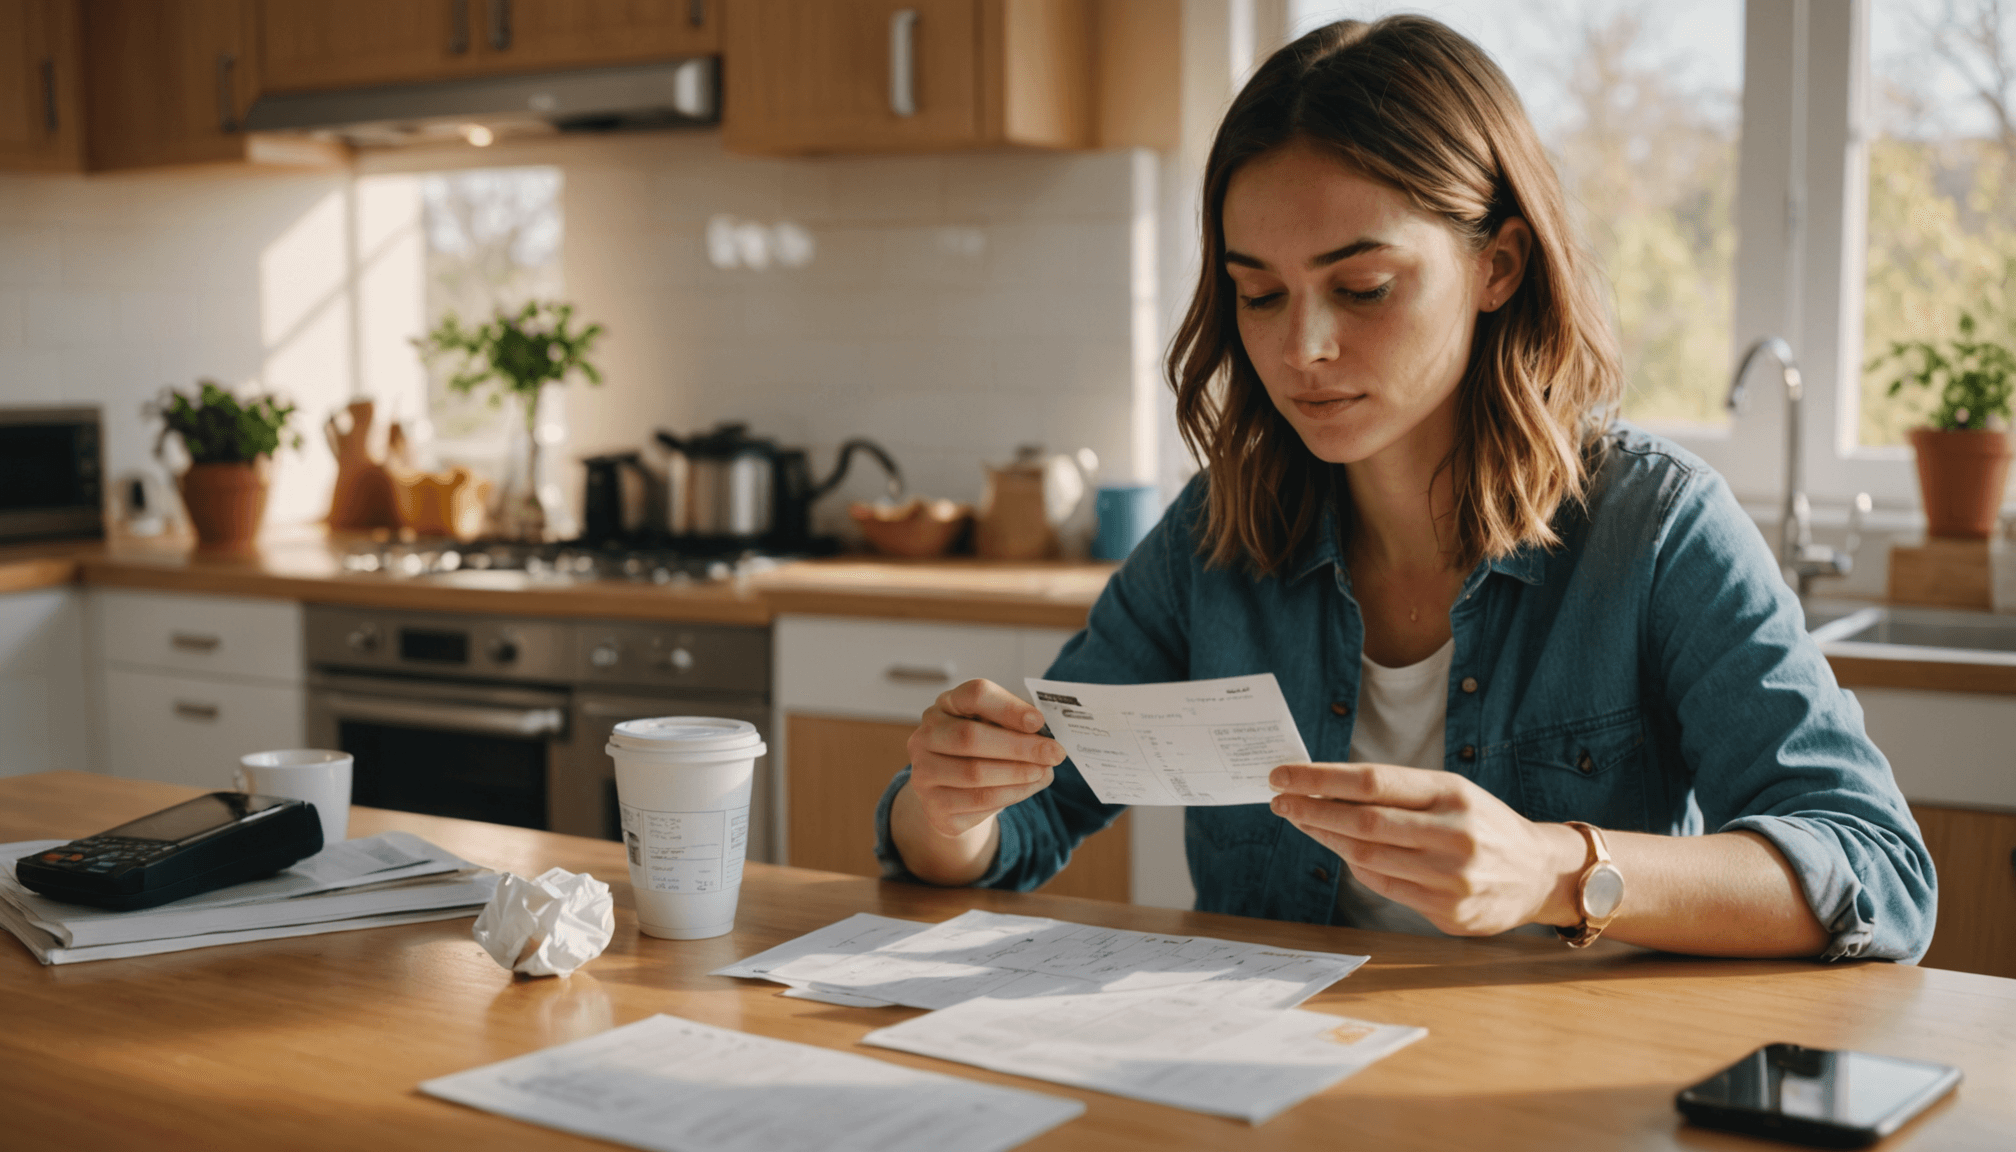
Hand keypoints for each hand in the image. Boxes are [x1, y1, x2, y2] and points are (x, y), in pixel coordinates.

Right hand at [904, 679, 1065, 838]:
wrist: (955, 794)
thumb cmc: (982, 751)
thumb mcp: (996, 728)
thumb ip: (1016, 726)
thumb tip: (1047, 737)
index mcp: (946, 705)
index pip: (973, 695)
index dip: (1008, 708)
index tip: (1039, 721)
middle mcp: (925, 736)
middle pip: (970, 737)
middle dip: (1020, 747)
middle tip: (1055, 753)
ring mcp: (924, 772)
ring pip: (974, 773)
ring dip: (1018, 773)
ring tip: (1045, 772)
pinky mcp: (934, 807)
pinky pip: (977, 801)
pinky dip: (1011, 794)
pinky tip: (1030, 787)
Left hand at [1268, 762, 1585, 935]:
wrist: (1539, 873)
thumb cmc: (1482, 824)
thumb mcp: (1451, 793)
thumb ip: (1397, 792)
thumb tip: (1325, 790)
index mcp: (1452, 793)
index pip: (1371, 781)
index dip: (1319, 779)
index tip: (1282, 775)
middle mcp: (1453, 834)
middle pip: (1362, 823)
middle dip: (1311, 811)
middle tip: (1281, 802)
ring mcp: (1451, 877)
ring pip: (1367, 859)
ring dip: (1326, 840)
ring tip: (1303, 823)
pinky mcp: (1448, 912)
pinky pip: (1384, 888)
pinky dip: (1357, 868)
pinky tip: (1342, 853)